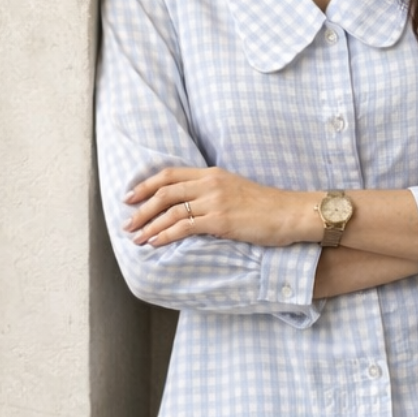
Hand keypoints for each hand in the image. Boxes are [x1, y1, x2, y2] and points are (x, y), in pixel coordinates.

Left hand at [124, 165, 316, 247]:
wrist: (291, 213)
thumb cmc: (268, 207)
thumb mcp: (236, 191)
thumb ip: (213, 193)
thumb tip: (193, 207)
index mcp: (212, 173)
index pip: (170, 174)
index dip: (146, 185)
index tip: (130, 196)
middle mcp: (210, 183)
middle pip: (164, 191)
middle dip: (141, 208)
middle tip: (126, 222)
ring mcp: (215, 201)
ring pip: (170, 210)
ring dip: (148, 224)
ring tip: (136, 237)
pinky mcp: (220, 220)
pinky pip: (184, 226)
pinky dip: (165, 234)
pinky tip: (154, 242)